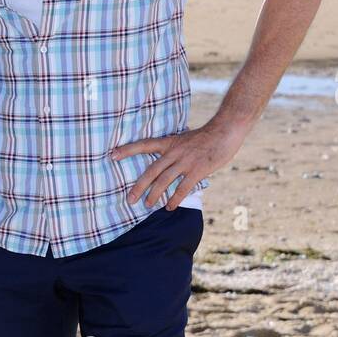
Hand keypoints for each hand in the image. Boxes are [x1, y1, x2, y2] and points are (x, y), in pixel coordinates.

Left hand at [108, 117, 249, 209]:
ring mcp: (185, 161)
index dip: (127, 150)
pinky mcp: (197, 170)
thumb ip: (174, 151)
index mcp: (169, 142)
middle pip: (151, 171)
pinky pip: (183, 188)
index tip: (112, 155)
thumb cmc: (207, 136)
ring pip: (164, 181)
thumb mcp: (185, 139)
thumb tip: (167, 164)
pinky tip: (170, 206)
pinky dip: (175, 199)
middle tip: (130, 199)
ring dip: (155, 195)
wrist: (226, 130)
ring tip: (148, 205)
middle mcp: (174, 152)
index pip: (144, 145)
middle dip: (139, 186)